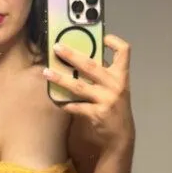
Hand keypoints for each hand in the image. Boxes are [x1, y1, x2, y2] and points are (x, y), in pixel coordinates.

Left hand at [44, 34, 134, 155]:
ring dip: (61, 79)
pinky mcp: (98, 113)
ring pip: (79, 86)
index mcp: (121, 75)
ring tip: (47, 73)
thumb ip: (103, 74)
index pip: (124, 52)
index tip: (102, 38)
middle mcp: (115, 85)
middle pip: (92, 65)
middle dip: (72, 55)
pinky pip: (77, 106)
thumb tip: (79, 59)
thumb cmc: (115, 107)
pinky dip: (66, 104)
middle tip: (57, 48)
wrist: (121, 135)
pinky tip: (58, 101)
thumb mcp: (116, 88)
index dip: (114, 42)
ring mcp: (107, 99)